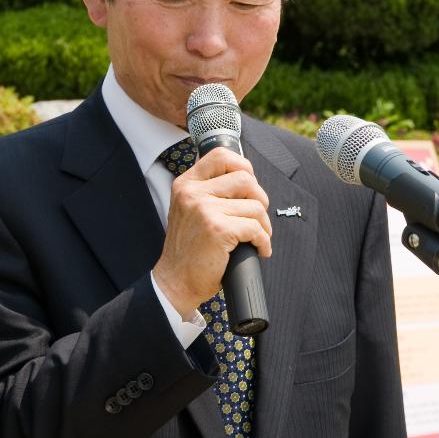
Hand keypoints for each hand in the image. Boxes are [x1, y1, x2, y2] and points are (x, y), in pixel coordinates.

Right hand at [152, 148, 271, 319]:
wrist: (175, 281)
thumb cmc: (188, 250)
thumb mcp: (189, 210)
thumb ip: (208, 192)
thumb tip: (247, 180)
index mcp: (185, 184)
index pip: (221, 156)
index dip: (243, 166)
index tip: (249, 186)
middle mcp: (192, 193)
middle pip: (245, 179)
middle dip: (260, 199)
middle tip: (257, 217)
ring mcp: (204, 209)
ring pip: (255, 206)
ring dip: (263, 225)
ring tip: (257, 238)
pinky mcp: (218, 229)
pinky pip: (255, 228)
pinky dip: (263, 242)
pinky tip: (258, 250)